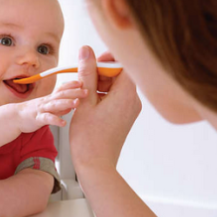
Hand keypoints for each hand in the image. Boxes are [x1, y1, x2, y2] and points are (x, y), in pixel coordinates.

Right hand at [15, 80, 88, 132]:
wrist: (16, 117)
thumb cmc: (34, 112)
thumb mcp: (49, 106)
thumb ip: (62, 105)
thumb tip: (74, 102)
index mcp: (51, 98)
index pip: (62, 88)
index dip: (72, 85)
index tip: (83, 82)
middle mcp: (47, 101)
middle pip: (61, 94)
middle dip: (74, 92)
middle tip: (86, 91)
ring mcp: (42, 109)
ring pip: (55, 104)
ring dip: (66, 103)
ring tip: (77, 103)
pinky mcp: (37, 118)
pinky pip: (47, 119)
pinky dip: (55, 120)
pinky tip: (63, 123)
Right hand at [70, 46, 141, 170]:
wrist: (96, 165)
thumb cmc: (89, 138)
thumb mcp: (84, 101)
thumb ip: (87, 73)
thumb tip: (86, 50)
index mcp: (126, 94)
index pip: (123, 64)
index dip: (107, 59)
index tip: (91, 63)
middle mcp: (133, 101)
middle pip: (120, 74)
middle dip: (100, 73)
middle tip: (82, 80)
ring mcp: (131, 109)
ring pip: (116, 86)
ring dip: (99, 85)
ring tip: (83, 95)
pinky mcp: (126, 117)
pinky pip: (116, 98)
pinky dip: (102, 96)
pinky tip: (88, 105)